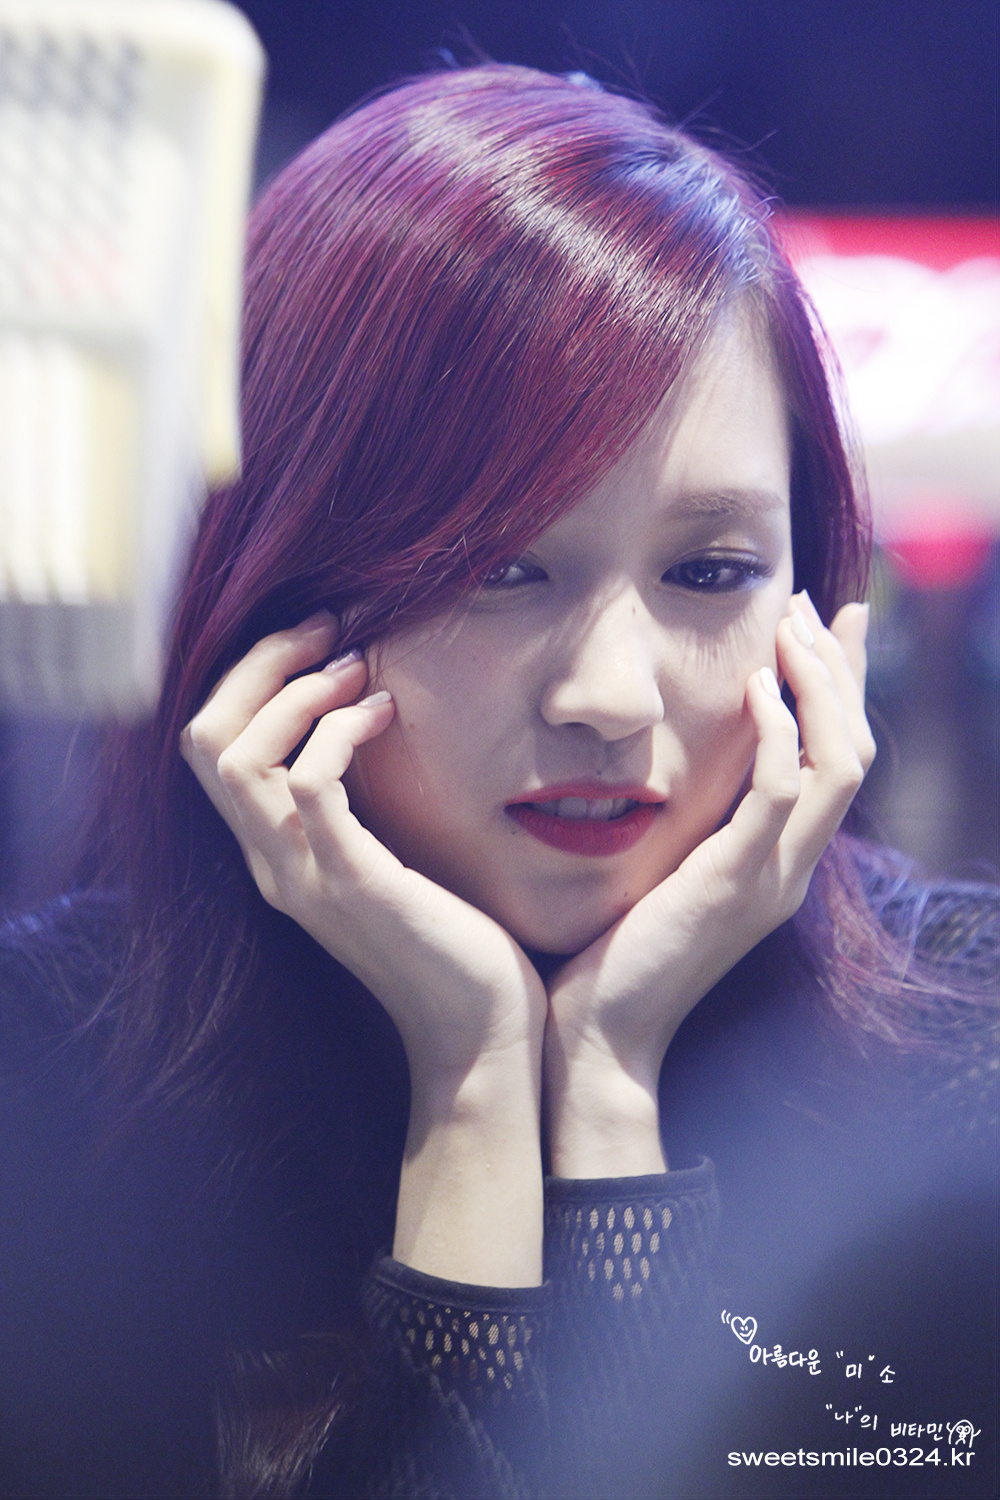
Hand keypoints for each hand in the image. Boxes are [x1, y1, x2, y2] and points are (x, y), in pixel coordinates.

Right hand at [180, 613, 545, 1282]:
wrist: (481, 1038)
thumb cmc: (453, 945)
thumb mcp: (391, 861)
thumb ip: (365, 807)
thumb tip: (375, 721)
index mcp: (277, 854)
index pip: (212, 748)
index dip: (251, 680)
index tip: (318, 643)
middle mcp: (271, 863)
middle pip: (203, 739)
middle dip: (257, 665)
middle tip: (325, 629)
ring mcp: (302, 876)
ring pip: (235, 756)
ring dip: (293, 691)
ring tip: (355, 666)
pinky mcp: (350, 883)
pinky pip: (309, 785)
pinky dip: (336, 732)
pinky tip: (384, 713)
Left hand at [543, 592, 875, 1176]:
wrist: (596, 1040)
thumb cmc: (611, 956)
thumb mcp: (662, 871)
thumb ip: (686, 821)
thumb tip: (672, 760)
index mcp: (777, 863)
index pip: (834, 760)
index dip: (839, 689)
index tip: (826, 624)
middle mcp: (791, 868)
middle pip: (854, 750)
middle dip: (840, 670)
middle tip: (815, 607)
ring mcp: (772, 879)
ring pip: (839, 762)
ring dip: (820, 684)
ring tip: (791, 626)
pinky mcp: (735, 883)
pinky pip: (784, 793)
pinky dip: (780, 732)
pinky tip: (755, 684)